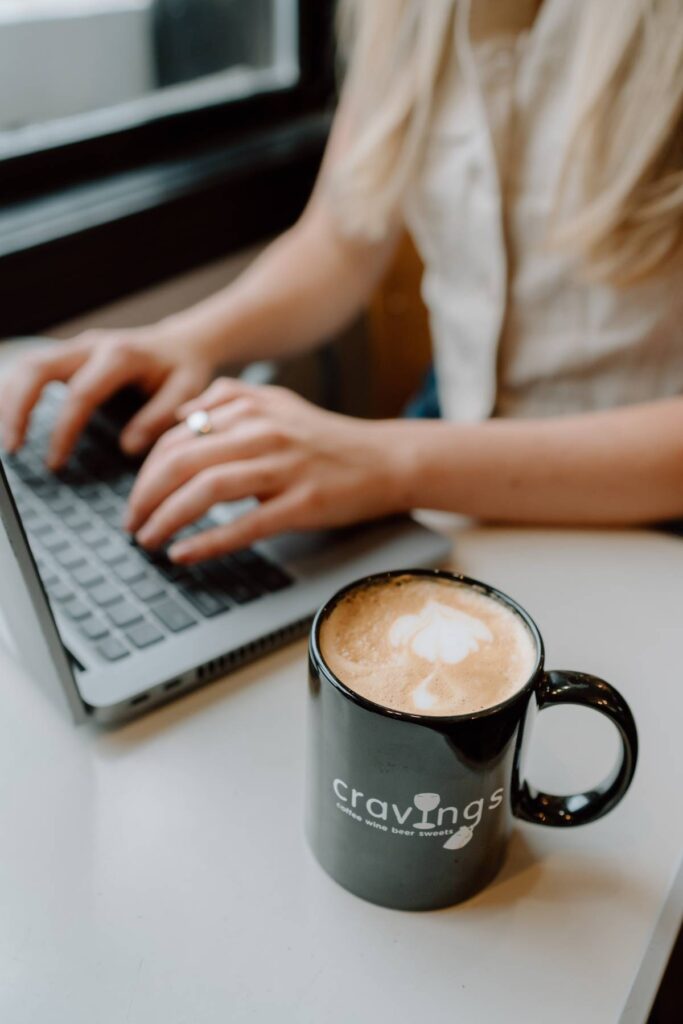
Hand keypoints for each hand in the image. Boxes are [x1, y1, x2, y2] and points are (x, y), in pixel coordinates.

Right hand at [0, 323, 214, 467]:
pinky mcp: (69, 356)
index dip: (63, 430)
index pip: (80, 393)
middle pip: (37, 368)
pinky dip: (17, 394)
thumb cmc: (185, 369)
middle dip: (17, 407)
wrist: (183, 342)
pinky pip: (33, 370)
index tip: (54, 462)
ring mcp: (76, 347)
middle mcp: (91, 345)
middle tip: (12, 448)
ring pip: (28, 365)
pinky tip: (14, 423)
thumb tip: (128, 447)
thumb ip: (159, 418)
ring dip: (10, 401)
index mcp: (121, 356)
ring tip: (9, 441)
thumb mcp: (187, 392)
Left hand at [126, 378, 412, 562]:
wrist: (387, 459)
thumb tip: (181, 418)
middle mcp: (263, 432)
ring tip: (149, 540)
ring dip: (166, 519)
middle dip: (145, 496)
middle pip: (181, 460)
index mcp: (250, 408)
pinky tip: (184, 554)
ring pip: (205, 490)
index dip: (146, 470)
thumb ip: (229, 401)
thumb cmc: (328, 439)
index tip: (137, 496)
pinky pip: (243, 525)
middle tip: (131, 523)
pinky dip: (206, 542)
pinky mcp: (302, 503)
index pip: (177, 436)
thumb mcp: (277, 402)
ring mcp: (283, 468)